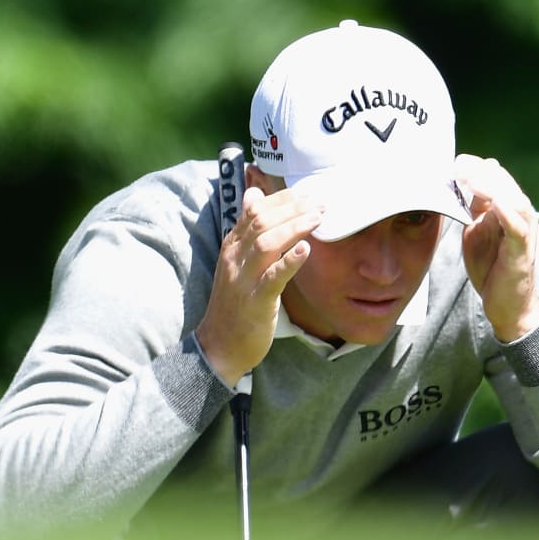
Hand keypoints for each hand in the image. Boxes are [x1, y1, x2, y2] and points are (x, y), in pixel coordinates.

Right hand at [196, 186, 321, 385]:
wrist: (219, 346)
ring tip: (318, 218)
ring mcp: (243, 279)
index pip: (253, 210)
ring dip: (294, 226)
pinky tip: (306, 250)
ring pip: (266, 243)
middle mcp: (234, 258)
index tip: (306, 193)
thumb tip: (255, 194)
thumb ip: (248, 232)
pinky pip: (272, 277)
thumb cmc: (235, 305)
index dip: (282, 199)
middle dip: (292, 207)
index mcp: (232, 247)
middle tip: (320, 202)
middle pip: (261, 221)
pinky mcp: (255, 301)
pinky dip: (289, 261)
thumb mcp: (237, 263)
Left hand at [456, 154, 538, 341]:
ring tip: (474, 180)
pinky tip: (495, 204)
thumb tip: (461, 184)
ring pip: (516, 201)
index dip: (477, 167)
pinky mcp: (522, 253)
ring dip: (495, 188)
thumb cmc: (492, 267)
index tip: (455, 161)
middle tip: (459, 166)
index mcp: (507, 209)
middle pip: (505, 184)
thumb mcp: (476, 232)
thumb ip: (472, 209)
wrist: (507, 305)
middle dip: (482, 172)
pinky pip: (518, 229)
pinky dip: (508, 214)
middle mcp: (519, 217)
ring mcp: (523, 233)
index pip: (495, 178)